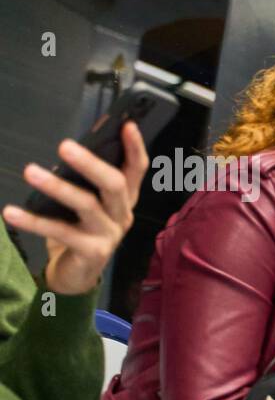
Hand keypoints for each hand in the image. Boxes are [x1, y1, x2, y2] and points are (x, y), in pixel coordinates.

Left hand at [2, 122, 147, 294]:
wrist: (76, 274)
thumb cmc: (79, 230)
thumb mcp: (85, 202)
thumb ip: (85, 180)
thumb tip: (72, 148)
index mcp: (124, 199)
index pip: (137, 170)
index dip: (135, 147)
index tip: (126, 125)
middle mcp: (121, 214)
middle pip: (114, 184)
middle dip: (91, 163)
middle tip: (64, 145)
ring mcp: (109, 234)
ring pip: (86, 205)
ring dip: (57, 187)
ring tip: (30, 171)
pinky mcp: (92, 252)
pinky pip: (60, 232)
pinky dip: (34, 221)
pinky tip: (11, 212)